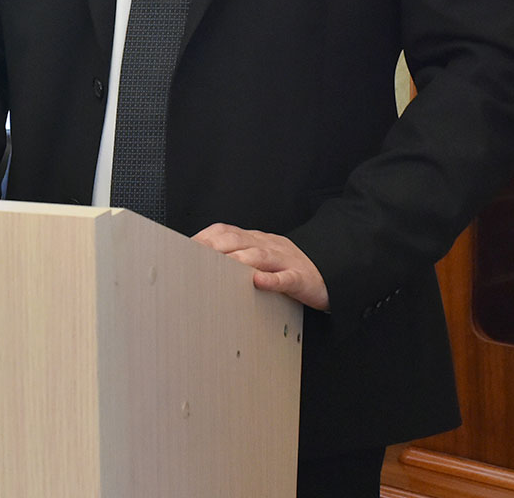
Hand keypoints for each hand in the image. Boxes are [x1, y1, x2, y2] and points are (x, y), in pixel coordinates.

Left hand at [191, 223, 328, 310]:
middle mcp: (267, 246)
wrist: (330, 270)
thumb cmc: (288, 266)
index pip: (225, 232)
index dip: (204, 237)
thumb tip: (199, 261)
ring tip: (220, 268)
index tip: (183, 247)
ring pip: (259, 256)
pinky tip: (258, 282)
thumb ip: (235, 256)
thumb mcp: (260, 256)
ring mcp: (284, 260)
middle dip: (214, 247)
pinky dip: (271, 280)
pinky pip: (285, 277)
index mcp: (255, 240)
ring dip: (238, 260)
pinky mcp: (300, 278)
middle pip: (238, 240)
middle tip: (193, 257)